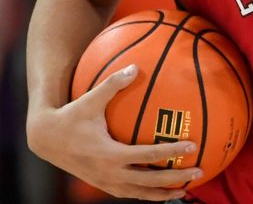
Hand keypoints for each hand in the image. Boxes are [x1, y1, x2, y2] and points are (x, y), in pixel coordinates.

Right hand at [26, 65, 200, 200]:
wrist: (46, 140)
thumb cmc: (71, 116)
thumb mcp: (90, 99)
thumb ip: (113, 84)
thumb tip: (134, 67)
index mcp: (109, 154)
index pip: (146, 155)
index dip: (170, 151)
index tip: (192, 146)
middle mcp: (109, 173)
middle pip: (149, 181)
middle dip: (175, 178)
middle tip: (199, 172)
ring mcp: (106, 182)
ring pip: (140, 193)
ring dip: (163, 193)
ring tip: (186, 188)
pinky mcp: (103, 184)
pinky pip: (130, 193)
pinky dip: (148, 193)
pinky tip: (162, 188)